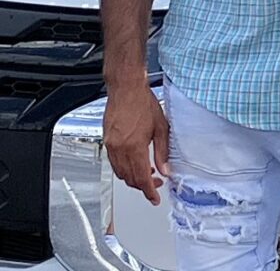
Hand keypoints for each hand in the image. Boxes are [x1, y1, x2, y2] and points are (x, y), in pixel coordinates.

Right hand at [103, 82, 169, 205]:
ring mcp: (111, 146)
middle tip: (155, 183)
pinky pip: (114, 163)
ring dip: (133, 177)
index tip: (154, 198)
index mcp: (135, 147)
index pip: (141, 178)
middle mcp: (120, 149)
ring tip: (147, 172)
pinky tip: (134, 162)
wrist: (126, 89)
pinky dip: (124, 168)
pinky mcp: (107, 141)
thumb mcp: (161, 127)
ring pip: (120, 172)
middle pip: (129, 178)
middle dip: (142, 185)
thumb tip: (166, 169)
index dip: (149, 191)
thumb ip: (163, 151)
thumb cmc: (143, 102)